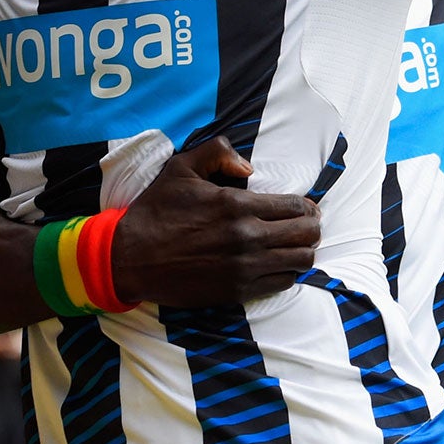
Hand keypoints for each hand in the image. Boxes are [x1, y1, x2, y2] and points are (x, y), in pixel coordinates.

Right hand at [111, 136, 321, 305]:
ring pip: (300, 261)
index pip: (296, 206)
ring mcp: (243, 267)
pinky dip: (286, 272)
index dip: (308, 206)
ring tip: (295, 245)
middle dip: (312, 227)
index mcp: (236, 205)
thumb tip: (248, 167)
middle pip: (307, 234)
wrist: (131, 258)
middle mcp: (246, 237)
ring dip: (303, 251)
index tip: (307, 207)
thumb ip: (218, 153)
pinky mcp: (236, 291)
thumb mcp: (181, 167)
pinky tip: (277, 264)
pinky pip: (281, 283)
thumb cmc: (156, 211)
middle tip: (308, 225)